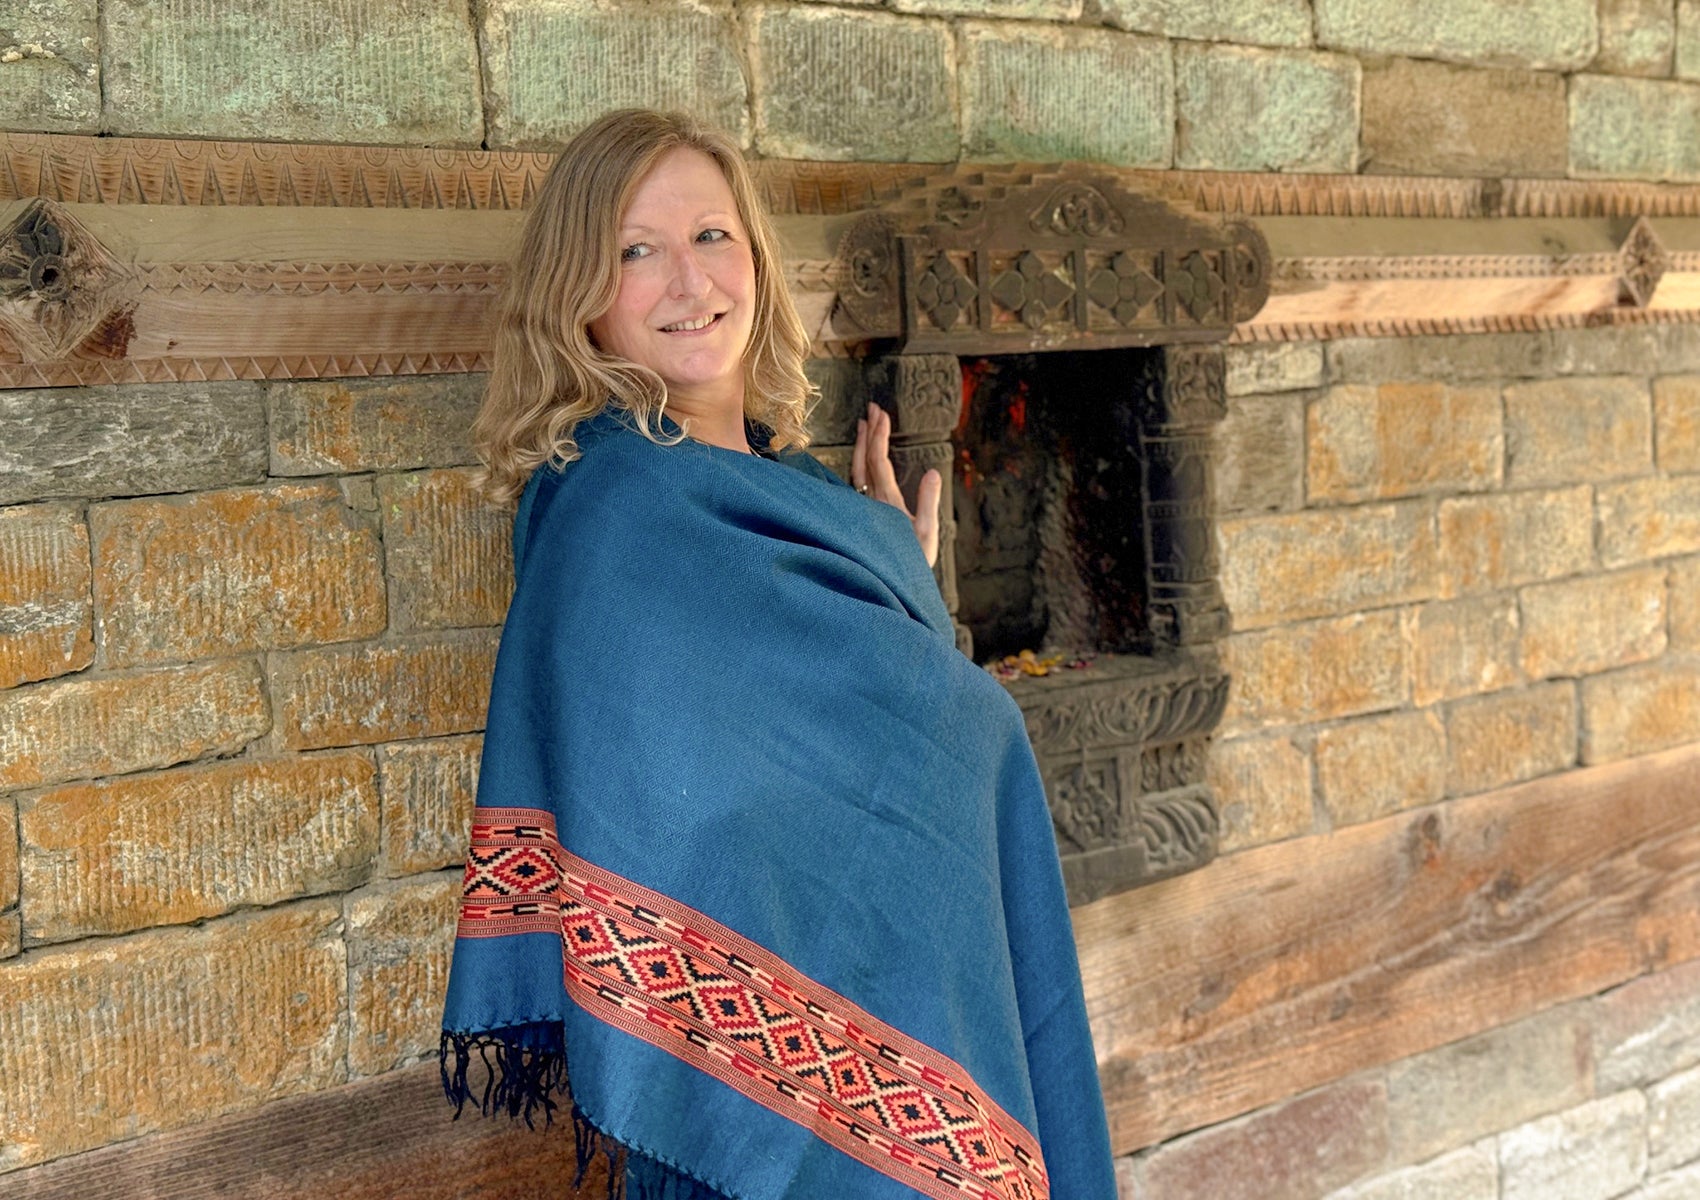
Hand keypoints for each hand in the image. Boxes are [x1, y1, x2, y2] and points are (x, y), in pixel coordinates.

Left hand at [853, 402, 942, 567]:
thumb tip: (934, 472)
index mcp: (887, 502)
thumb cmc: (912, 562)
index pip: (878, 461)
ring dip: (860, 446)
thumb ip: (929, 502)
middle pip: (864, 460)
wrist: (891, 586)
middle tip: (872, 408)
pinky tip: (859, 459)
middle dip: (869, 432)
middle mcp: (870, 502)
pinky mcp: (861, 515)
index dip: (879, 436)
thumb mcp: (927, 534)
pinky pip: (855, 484)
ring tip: (863, 425)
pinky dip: (858, 464)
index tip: (882, 414)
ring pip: (856, 471)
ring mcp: (863, 508)